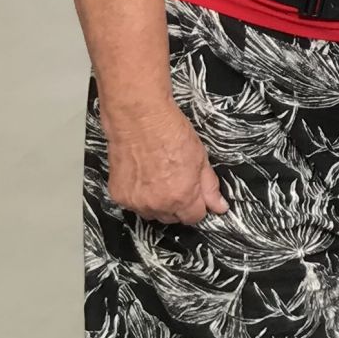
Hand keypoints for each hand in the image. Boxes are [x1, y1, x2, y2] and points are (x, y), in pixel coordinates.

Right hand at [102, 100, 228, 224]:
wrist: (139, 119)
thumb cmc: (170, 133)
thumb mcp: (201, 158)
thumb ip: (210, 187)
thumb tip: (219, 207)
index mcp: (182, 197)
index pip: (194, 218)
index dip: (197, 206)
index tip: (195, 195)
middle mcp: (158, 204)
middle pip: (172, 218)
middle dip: (178, 205)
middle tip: (176, 181)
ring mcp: (136, 202)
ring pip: (152, 213)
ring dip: (157, 203)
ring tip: (158, 177)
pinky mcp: (118, 195)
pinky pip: (133, 205)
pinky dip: (138, 195)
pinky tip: (142, 176)